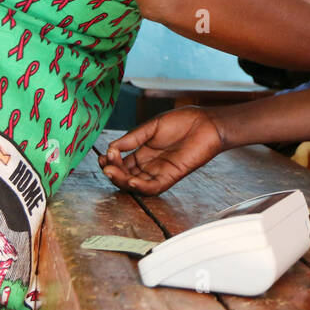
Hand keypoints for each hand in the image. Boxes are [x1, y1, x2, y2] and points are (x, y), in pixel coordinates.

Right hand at [98, 106, 225, 194]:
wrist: (206, 122)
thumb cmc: (183, 121)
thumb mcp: (151, 127)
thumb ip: (132, 138)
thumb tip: (111, 147)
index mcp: (144, 152)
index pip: (122, 163)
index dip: (111, 162)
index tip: (103, 156)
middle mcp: (150, 165)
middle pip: (126, 176)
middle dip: (113, 173)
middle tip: (105, 166)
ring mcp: (160, 172)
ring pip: (136, 185)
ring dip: (122, 181)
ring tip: (111, 172)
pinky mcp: (171, 176)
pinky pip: (154, 187)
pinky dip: (141, 187)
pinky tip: (130, 181)